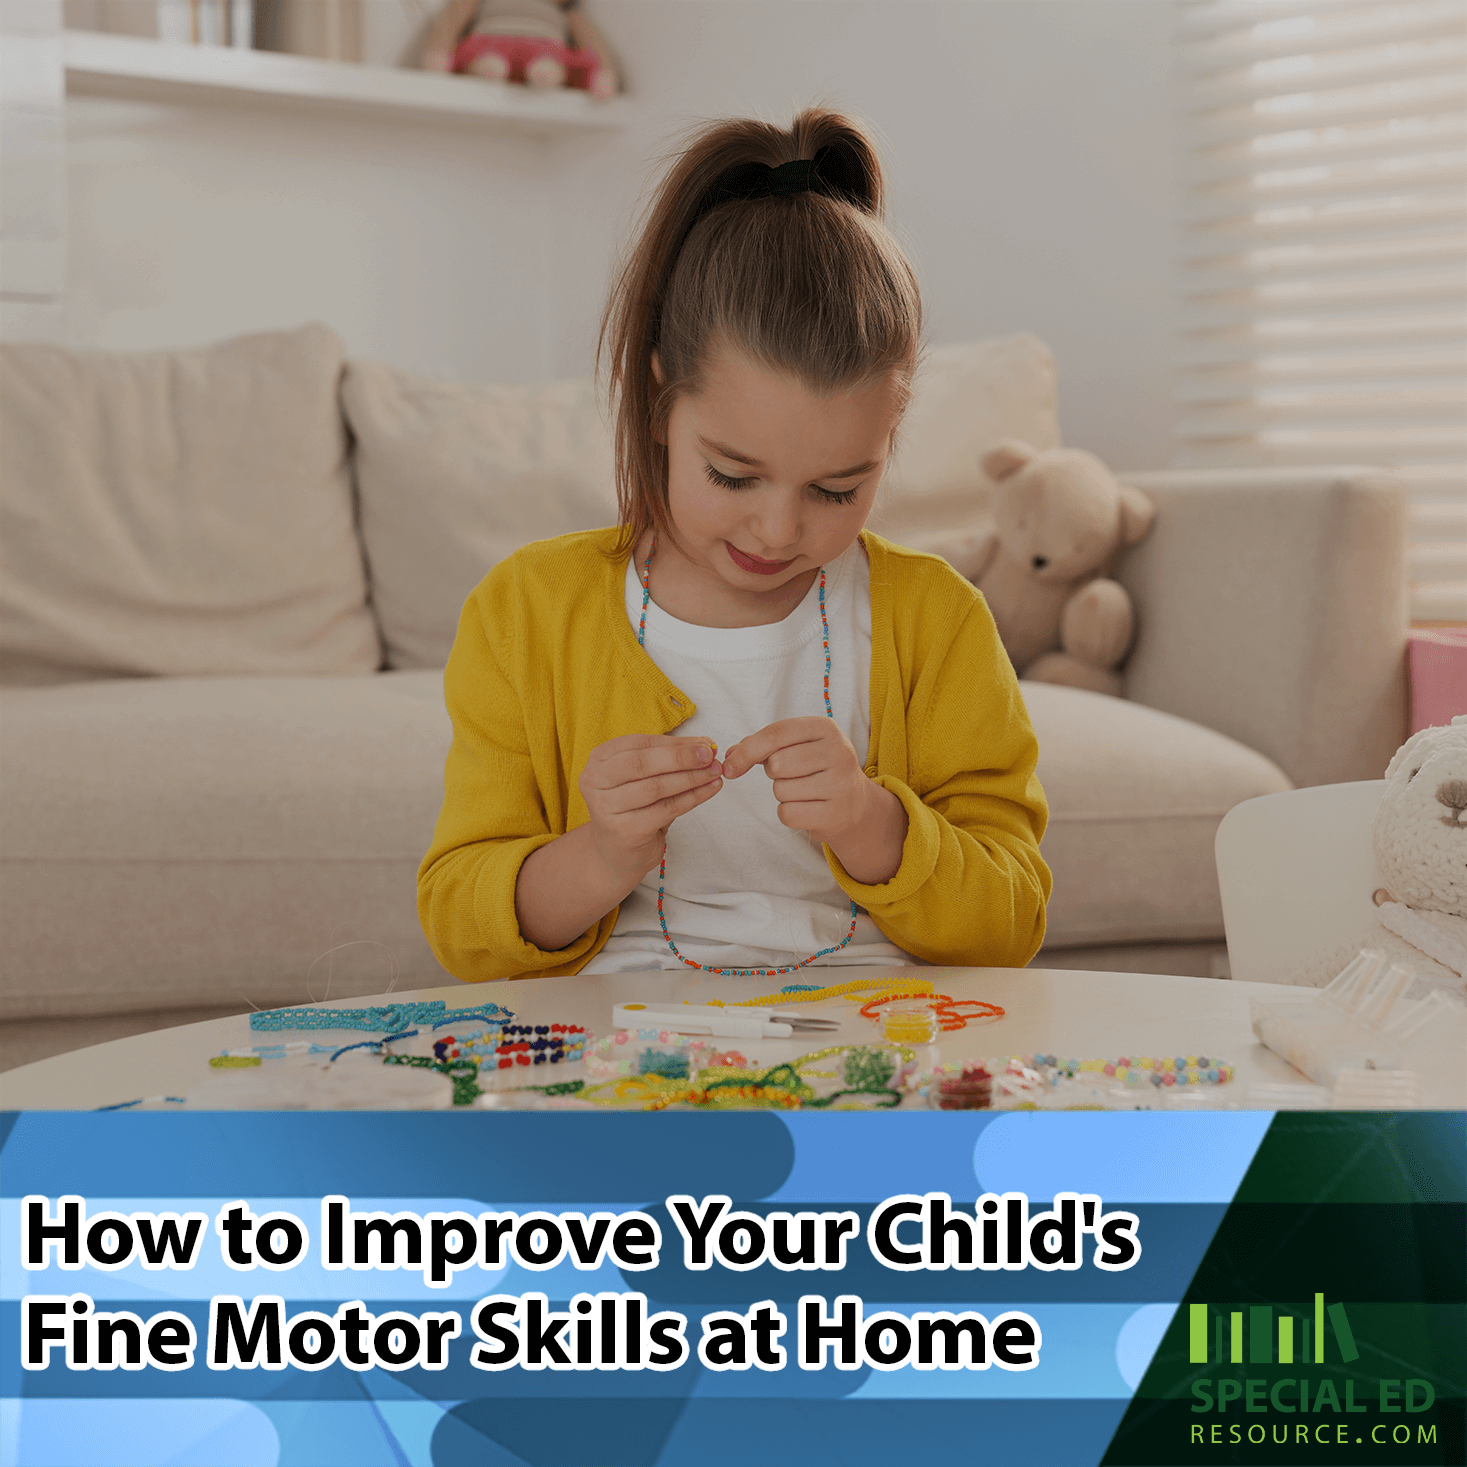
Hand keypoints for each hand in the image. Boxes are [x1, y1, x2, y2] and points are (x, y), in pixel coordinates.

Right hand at [577, 734, 721, 887]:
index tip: (704, 743)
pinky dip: (692, 798)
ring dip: (691, 778)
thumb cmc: (634, 808)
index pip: (640, 744)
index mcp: (600, 760)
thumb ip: (669, 758)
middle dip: (681, 757)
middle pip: (643, 763)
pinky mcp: (624, 830)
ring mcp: (607, 807)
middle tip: (709, 755)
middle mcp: (596, 781)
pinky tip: (709, 790)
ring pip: (656, 787)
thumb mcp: (646, 777)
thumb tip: (705, 744)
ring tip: (714, 772)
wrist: (616, 851)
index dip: (675, 743)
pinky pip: (666, 809)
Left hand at [720, 718, 872, 847]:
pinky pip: (788, 813)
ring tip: (805, 791)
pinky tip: (807, 808)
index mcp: (826, 728)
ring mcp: (841, 784)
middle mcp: (839, 752)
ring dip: (783, 794)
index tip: (730, 766)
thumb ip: (762, 745)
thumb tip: (729, 757)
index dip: (747, 750)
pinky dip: (788, 813)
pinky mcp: (836, 813)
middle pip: (777, 764)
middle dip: (774, 773)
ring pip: (781, 790)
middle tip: (793, 775)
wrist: (855, 804)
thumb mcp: (797, 746)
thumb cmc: (817, 770)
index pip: (776, 733)